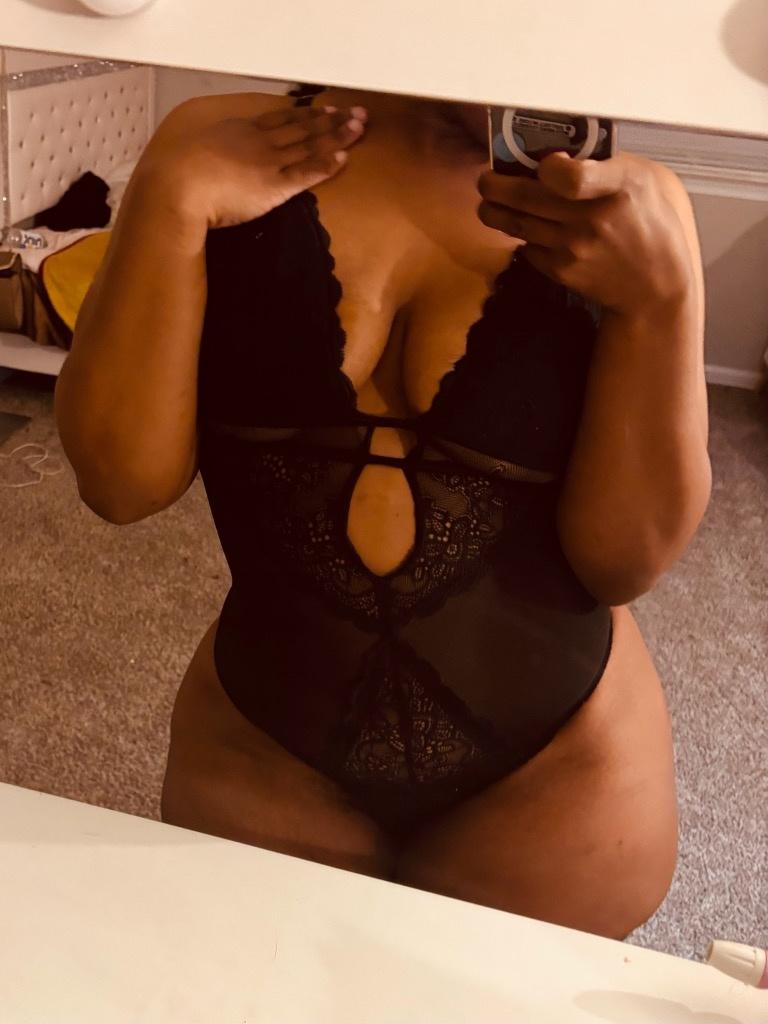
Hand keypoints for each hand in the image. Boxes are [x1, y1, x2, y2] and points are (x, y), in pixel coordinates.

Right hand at [135, 99, 367, 229]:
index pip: (280, 119)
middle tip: (355, 113)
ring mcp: (268, 162)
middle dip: (331, 120)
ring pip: (309, 145)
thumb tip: (213, 163)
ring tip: (359, 128)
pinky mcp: (274, 186)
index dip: (305, 113)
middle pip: (302, 127)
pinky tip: (344, 158)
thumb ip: (213, 155)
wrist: (179, 185)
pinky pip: (306, 173)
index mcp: (240, 131)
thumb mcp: (197, 153)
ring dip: (337, 136)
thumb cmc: (179, 175)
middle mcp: (259, 141)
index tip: (324, 108)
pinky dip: (326, 164)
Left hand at [477, 151, 697, 317]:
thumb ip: (602, 163)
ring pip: (516, 224)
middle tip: (486, 179)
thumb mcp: (642, 180)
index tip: (540, 163)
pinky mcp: (562, 271)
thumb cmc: (649, 222)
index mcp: (618, 187)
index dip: (545, 167)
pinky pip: (527, 246)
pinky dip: (521, 235)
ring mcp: (574, 248)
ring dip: (494, 211)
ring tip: (490, 201)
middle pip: (526, 198)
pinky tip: (523, 226)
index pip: (571, 178)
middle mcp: (592, 219)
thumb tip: (555, 150)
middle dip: (495, 185)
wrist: (654, 285)